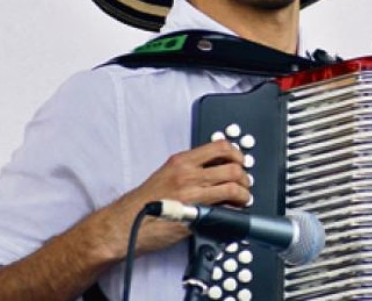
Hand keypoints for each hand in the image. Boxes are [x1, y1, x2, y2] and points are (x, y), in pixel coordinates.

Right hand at [89, 140, 250, 260]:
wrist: (126, 224)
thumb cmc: (142, 202)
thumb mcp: (166, 174)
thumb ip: (189, 168)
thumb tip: (213, 168)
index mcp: (181, 161)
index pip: (219, 146)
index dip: (237, 153)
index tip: (240, 160)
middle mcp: (188, 174)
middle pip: (232, 167)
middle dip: (244, 176)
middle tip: (245, 183)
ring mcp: (192, 194)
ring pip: (232, 187)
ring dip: (243, 193)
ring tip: (242, 198)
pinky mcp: (194, 215)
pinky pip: (224, 209)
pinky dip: (235, 210)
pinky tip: (234, 212)